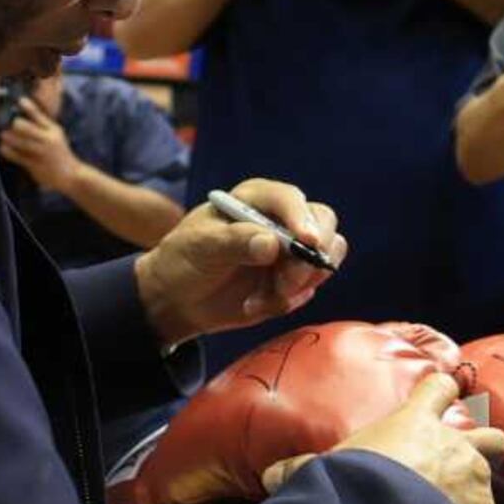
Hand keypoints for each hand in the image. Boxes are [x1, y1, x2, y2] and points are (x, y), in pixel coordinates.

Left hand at [0, 97, 80, 190]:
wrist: (70, 175)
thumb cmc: (59, 152)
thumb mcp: (56, 134)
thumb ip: (42, 123)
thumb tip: (24, 111)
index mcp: (53, 130)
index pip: (39, 115)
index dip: (28, 107)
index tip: (20, 101)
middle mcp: (48, 139)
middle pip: (25, 127)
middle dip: (14, 124)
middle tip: (6, 124)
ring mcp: (40, 153)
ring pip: (18, 141)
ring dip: (7, 137)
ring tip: (3, 136)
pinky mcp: (34, 165)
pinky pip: (16, 156)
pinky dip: (7, 151)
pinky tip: (3, 148)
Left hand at [134, 179, 345, 345]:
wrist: (179, 299)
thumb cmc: (184, 259)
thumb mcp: (200, 246)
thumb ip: (234, 242)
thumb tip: (272, 244)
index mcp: (257, 199)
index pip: (291, 200)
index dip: (302, 219)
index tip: (307, 242)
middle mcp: (281, 220)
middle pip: (323, 224)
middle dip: (312, 255)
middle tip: (288, 282)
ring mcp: (291, 250)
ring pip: (324, 258)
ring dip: (299, 283)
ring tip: (261, 298)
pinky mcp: (294, 278)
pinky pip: (309, 288)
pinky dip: (287, 300)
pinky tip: (255, 304)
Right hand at [261, 371, 503, 503]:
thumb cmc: (350, 482)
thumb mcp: (320, 470)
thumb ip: (300, 469)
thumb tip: (269, 476)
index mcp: (414, 421)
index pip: (440, 388)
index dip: (443, 391)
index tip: (443, 394)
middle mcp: (451, 444)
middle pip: (492, 434)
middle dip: (485, 447)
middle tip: (465, 461)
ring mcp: (470, 478)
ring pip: (491, 480)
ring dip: (476, 493)